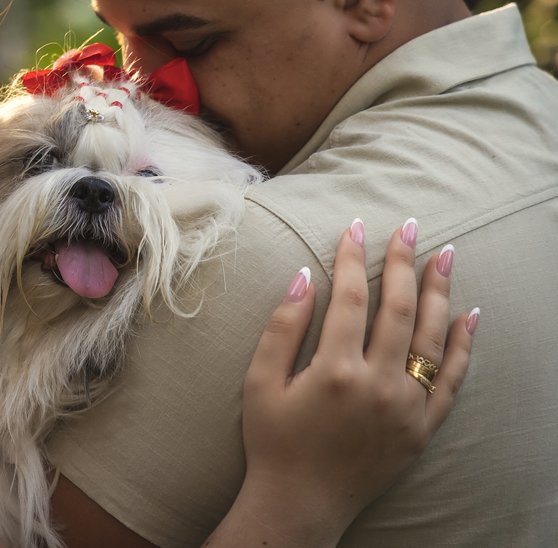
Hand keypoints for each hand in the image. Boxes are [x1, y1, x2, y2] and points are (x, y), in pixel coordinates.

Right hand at [232, 220, 475, 546]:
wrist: (300, 503)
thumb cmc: (272, 440)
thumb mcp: (260, 382)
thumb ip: (283, 327)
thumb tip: (303, 275)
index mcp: (335, 370)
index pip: (351, 297)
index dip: (354, 258)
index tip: (356, 227)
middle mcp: (378, 385)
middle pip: (399, 309)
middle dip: (404, 261)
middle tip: (409, 226)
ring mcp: (406, 408)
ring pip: (432, 338)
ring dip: (441, 292)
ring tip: (445, 255)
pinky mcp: (421, 429)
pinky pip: (451, 381)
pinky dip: (464, 347)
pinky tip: (469, 315)